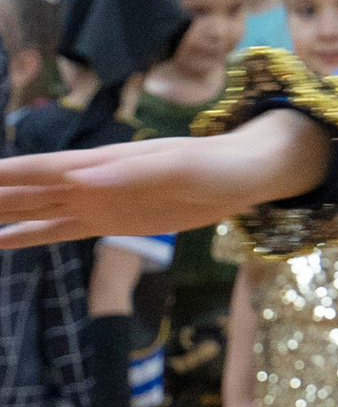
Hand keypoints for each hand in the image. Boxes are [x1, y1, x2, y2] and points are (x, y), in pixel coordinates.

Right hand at [0, 107, 326, 250]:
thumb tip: (83, 177)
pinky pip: (59, 230)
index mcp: (100, 165)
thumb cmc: (217, 165)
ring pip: (33, 210)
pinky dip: (28, 235)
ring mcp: (96, 203)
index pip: (36, 170)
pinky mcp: (109, 222)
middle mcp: (88, 182)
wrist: (244, 176)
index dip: (2, 176)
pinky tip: (1, 242)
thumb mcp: (182, 167)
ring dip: (0, 215)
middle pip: (24, 189)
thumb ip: (134, 173)